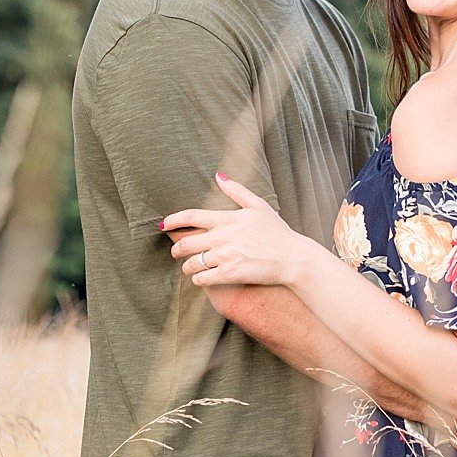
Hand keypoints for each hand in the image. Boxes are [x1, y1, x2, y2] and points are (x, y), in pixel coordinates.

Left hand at [163, 174, 317, 287]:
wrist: (293, 258)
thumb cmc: (277, 232)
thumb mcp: (259, 206)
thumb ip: (236, 190)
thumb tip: (219, 175)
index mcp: (228, 219)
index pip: (191, 216)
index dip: (173, 220)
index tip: (164, 225)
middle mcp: (223, 237)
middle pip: (186, 243)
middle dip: (176, 249)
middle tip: (176, 253)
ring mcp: (225, 256)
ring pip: (192, 263)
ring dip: (187, 267)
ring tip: (189, 268)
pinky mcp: (230, 274)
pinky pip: (202, 279)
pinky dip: (198, 280)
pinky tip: (201, 279)